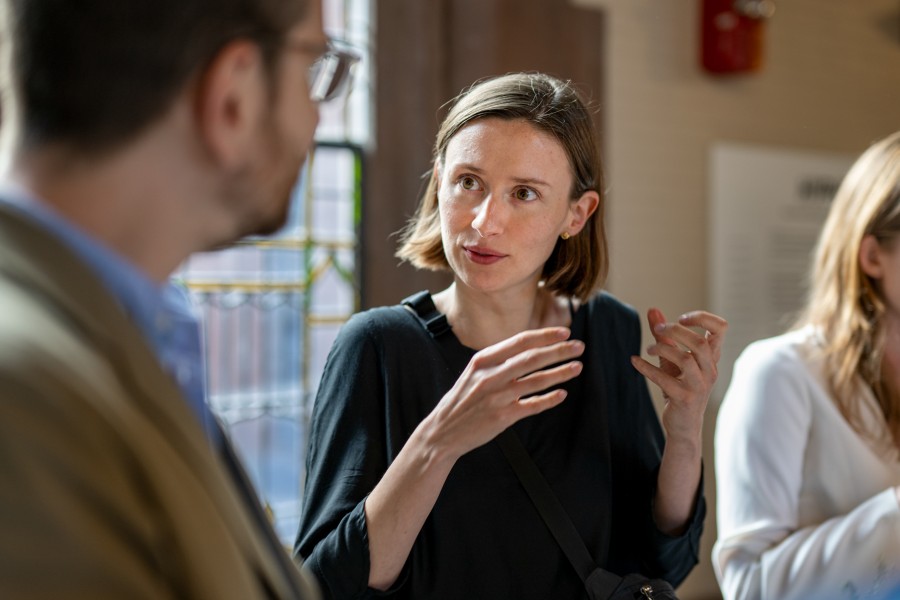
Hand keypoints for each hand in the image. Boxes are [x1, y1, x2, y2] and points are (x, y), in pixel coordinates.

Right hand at [425, 327, 583, 460]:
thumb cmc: (462, 399)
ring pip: (536, 381)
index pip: (519, 342)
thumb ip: (498, 360)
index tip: (564, 333)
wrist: (443, 431)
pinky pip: (532, 406)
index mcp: (483, 360)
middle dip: (559, 351)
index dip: (544, 336)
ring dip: (560, 373)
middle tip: (579, 347)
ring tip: (577, 367)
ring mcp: (497, 397)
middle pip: (532, 359)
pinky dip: (549, 400)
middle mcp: (490, 376)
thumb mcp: (474, 372)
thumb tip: (530, 347)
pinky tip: (562, 394)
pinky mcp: (502, 417)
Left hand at [630, 308, 727, 443]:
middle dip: (676, 331)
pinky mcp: (684, 399)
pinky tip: (634, 361)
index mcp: (711, 358)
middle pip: (700, 342)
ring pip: (685, 359)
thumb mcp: (671, 358)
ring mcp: (699, 386)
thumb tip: (652, 310)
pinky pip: (665, 379)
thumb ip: (664, 335)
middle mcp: (709, 370)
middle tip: (657, 330)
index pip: (720, 329)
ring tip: (648, 349)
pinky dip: (647, 368)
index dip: (702, 318)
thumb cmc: (679, 387)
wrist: (683, 424)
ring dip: (662, 349)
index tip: (681, 319)